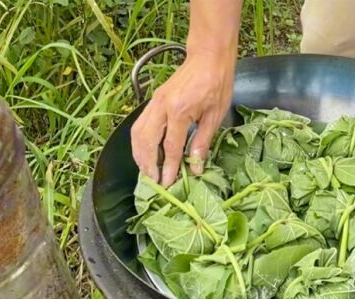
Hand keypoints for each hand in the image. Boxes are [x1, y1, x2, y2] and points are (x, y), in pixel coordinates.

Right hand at [131, 50, 235, 186]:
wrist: (208, 57)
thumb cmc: (217, 84)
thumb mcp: (215, 115)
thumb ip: (202, 142)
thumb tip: (195, 167)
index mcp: (179, 111)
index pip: (170, 147)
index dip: (168, 168)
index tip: (167, 184)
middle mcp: (161, 107)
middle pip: (146, 141)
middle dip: (148, 164)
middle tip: (154, 182)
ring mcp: (154, 102)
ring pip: (137, 133)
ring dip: (140, 155)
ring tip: (147, 171)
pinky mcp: (154, 100)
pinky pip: (139, 124)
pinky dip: (139, 141)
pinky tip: (145, 153)